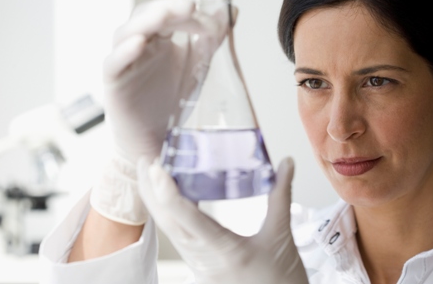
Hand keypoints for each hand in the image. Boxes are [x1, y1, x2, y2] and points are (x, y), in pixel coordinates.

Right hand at [91, 0, 230, 224]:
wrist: (156, 140)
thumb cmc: (172, 103)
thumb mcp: (197, 68)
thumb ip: (211, 41)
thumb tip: (232, 12)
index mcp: (158, 41)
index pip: (164, 14)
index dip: (181, 9)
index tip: (204, 11)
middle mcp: (139, 49)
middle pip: (143, 17)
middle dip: (165, 9)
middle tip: (187, 6)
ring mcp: (125, 65)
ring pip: (124, 35)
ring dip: (144, 23)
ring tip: (164, 16)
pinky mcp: (114, 85)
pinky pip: (113, 64)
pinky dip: (124, 52)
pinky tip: (138, 44)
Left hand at [138, 157, 308, 283]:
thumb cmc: (281, 280)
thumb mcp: (281, 236)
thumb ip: (281, 196)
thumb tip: (286, 164)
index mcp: (225, 250)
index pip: (188, 219)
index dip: (168, 192)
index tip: (156, 168)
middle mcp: (205, 259)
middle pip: (168, 222)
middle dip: (152, 191)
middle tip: (146, 161)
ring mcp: (199, 265)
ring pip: (170, 230)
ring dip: (157, 202)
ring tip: (152, 174)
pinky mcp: (200, 266)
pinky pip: (178, 237)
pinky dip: (169, 214)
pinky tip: (170, 199)